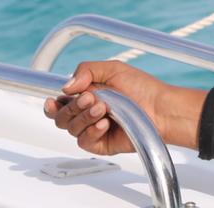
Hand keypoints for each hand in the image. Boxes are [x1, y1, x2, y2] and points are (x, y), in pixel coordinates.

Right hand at [43, 60, 207, 155]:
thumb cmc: (141, 87)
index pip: (60, 103)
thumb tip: (66, 86)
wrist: (160, 107)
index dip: (53, 104)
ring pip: (70, 128)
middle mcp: (87, 113)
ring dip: (84, 117)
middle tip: (91, 98)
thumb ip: (86, 71)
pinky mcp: (100, 144)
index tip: (53, 100)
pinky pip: (84, 141)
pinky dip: (92, 131)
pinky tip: (105, 124)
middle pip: (60, 116)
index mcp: (87, 95)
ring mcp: (93, 129)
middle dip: (72, 107)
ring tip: (103, 108)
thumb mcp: (113, 69)